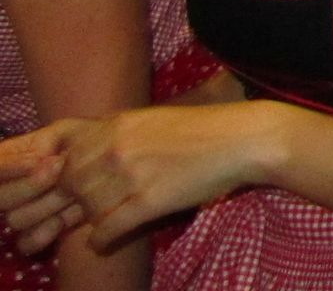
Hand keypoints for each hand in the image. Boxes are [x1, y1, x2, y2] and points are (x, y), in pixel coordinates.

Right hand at [0, 129, 81, 253]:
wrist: (118, 166)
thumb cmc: (91, 142)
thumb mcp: (66, 133)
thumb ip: (38, 145)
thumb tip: (30, 163)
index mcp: (10, 162)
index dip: (10, 168)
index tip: (43, 160)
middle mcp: (10, 189)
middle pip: (3, 197)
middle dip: (33, 185)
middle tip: (61, 170)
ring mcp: (23, 213)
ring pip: (16, 218)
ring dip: (47, 205)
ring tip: (73, 192)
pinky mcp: (37, 235)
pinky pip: (26, 242)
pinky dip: (45, 233)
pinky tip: (63, 221)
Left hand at [43, 104, 274, 249]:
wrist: (245, 139)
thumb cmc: (204, 129)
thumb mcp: (153, 119)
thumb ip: (117, 133)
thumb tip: (85, 154)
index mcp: (117, 124)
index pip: (64, 154)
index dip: (57, 176)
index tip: (63, 188)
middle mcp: (118, 147)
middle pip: (71, 183)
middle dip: (70, 200)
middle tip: (78, 210)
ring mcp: (133, 174)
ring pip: (88, 207)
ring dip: (90, 219)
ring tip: (101, 222)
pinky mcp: (151, 200)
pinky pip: (109, 227)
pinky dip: (100, 239)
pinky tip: (102, 243)